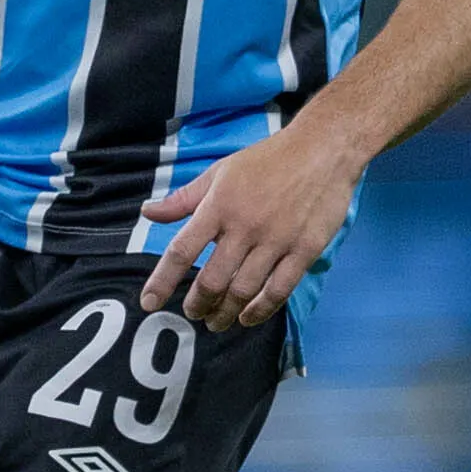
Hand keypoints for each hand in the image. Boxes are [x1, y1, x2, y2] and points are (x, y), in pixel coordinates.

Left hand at [139, 125, 364, 329]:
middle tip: (192, 313)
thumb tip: (147, 213)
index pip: (182, 251)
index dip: (162, 281)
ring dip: (225, 313)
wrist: (323, 149)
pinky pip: (279, 290)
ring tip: (216, 321)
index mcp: (219, 206)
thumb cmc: (267, 160)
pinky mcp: (304, 250)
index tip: (149, 302)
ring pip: (244, 290)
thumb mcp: (219, 172)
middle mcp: (244, 226)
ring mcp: (276, 240)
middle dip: (198, 304)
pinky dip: (261, 310)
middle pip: (212, 280)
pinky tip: (248, 317)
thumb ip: (183, 199)